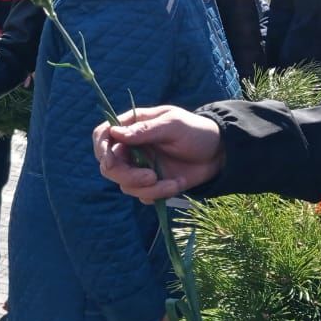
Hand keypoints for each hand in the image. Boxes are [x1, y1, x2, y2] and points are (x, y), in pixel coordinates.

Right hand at [92, 105, 223, 203]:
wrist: (220, 154)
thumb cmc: (197, 131)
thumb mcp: (173, 125)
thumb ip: (145, 130)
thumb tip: (116, 133)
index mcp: (133, 126)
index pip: (103, 134)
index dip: (101, 148)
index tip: (109, 161)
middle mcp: (131, 147)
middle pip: (109, 166)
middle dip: (126, 175)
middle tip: (149, 177)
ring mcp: (140, 166)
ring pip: (125, 184)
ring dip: (146, 188)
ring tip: (171, 183)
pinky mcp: (151, 184)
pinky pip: (142, 196)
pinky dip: (157, 194)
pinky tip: (176, 185)